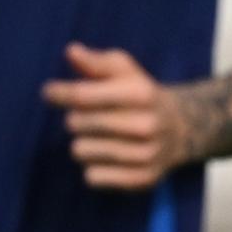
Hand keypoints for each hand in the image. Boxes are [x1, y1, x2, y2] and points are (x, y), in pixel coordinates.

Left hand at [41, 44, 197, 192]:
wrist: (181, 129)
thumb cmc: (140, 94)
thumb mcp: (124, 71)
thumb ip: (96, 62)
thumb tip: (71, 51)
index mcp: (141, 94)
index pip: (82, 95)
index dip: (59, 93)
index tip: (49, 92)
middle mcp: (146, 125)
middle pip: (75, 124)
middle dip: (76, 118)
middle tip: (91, 116)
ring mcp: (145, 155)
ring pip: (79, 151)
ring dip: (82, 143)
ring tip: (101, 137)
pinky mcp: (142, 179)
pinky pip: (91, 177)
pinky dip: (93, 167)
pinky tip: (109, 157)